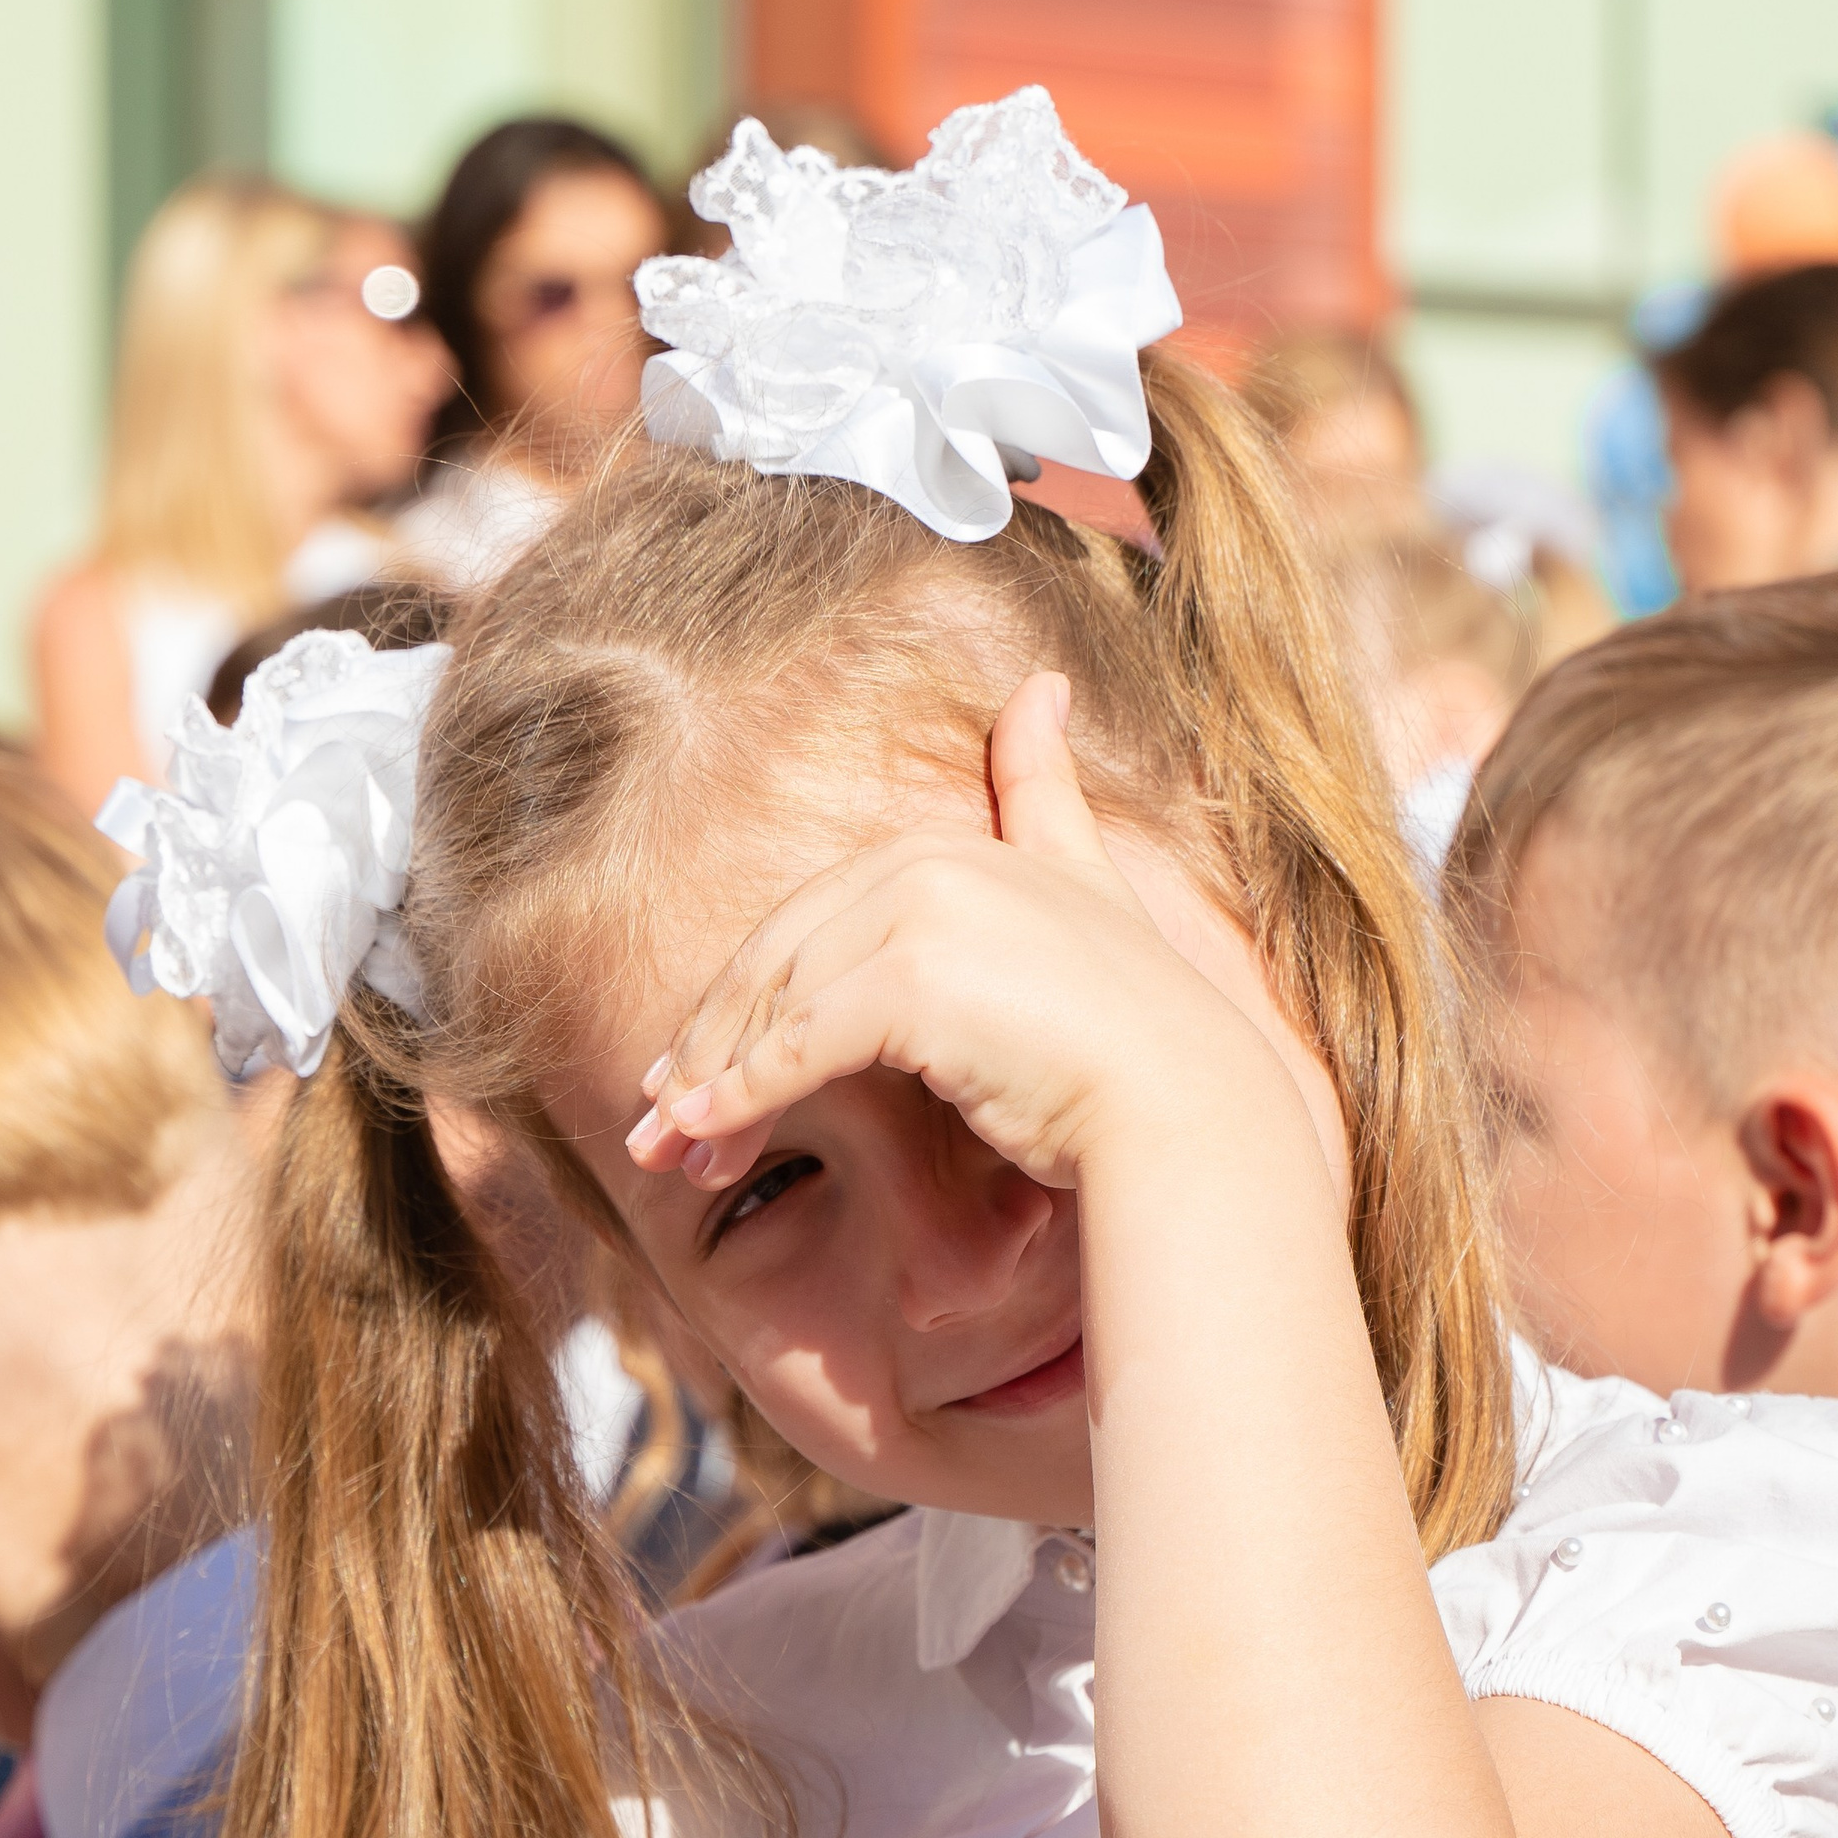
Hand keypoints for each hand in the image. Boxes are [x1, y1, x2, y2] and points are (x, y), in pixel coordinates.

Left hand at [624, 672, 1252, 1201]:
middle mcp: (921, 866)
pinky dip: (738, 1099)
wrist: (1182, 1100)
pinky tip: (701, 1143)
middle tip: (656, 1125)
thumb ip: (1042, 794)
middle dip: (708, 1047)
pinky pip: (794, 1050)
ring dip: (710, 1088)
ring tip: (668, 1154)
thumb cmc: (1131, 1026)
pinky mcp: (908, 986)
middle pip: (774, 962)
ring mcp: (915, 919)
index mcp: (943, 846)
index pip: (805, 923)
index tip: (691, 1064)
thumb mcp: (1081, 883)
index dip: (741, 997)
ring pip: (774, 1010)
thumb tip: (1039, 683)